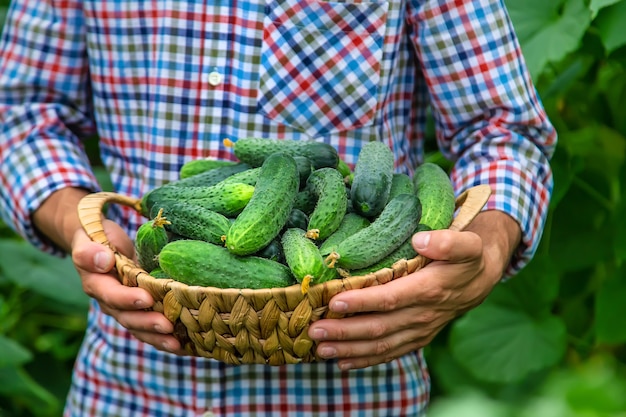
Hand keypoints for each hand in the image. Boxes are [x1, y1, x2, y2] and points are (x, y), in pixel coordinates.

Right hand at [71, 218, 184, 353]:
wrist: (101, 244)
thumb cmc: (97, 238)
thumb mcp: (88, 239)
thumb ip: (90, 252)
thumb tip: (104, 261)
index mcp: (96, 285)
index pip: (111, 295)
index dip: (127, 299)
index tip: (146, 298)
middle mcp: (110, 302)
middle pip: (128, 318)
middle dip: (147, 324)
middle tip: (167, 326)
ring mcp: (126, 308)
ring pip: (140, 328)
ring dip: (157, 337)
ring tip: (177, 343)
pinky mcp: (140, 310)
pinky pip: (150, 327)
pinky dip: (165, 338)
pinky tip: (186, 346)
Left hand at [308, 210, 520, 369]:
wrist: (481, 279)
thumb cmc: (467, 257)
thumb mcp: (467, 242)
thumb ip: (448, 242)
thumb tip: (420, 239)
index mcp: (431, 289)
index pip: (391, 299)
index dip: (363, 302)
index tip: (335, 302)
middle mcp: (423, 315)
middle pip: (379, 327)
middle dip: (345, 332)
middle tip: (315, 331)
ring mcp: (419, 330)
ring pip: (381, 345)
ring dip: (349, 349)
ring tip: (320, 349)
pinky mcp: (417, 338)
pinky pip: (390, 353)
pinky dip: (365, 360)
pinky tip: (342, 362)